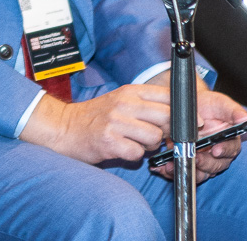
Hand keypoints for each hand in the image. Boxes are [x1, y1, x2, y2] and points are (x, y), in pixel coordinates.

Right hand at [19, 85, 169, 165]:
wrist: (64, 127)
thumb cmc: (96, 117)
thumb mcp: (120, 100)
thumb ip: (146, 103)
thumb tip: (177, 115)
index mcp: (130, 91)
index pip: (168, 95)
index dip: (180, 111)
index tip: (183, 121)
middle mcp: (124, 103)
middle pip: (166, 117)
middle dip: (167, 131)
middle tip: (156, 136)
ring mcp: (115, 122)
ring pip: (155, 137)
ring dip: (150, 146)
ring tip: (136, 143)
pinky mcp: (108, 142)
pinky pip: (138, 154)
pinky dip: (135, 156)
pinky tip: (124, 150)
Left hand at [145, 83, 246, 184]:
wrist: (186, 106)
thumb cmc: (206, 105)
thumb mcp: (219, 103)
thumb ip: (233, 111)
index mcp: (228, 140)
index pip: (231, 149)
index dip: (224, 151)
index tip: (216, 149)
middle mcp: (217, 153)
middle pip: (215, 165)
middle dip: (205, 164)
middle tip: (195, 159)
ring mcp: (202, 160)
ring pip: (199, 173)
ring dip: (188, 171)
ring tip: (173, 166)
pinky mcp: (187, 163)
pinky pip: (182, 172)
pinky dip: (172, 172)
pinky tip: (163, 168)